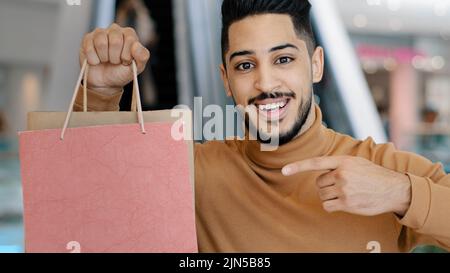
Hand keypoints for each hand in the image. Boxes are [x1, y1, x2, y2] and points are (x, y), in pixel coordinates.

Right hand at [79, 23, 149, 94]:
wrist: (105, 83)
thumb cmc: (121, 72)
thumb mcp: (137, 68)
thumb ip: (142, 56)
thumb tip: (136, 45)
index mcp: (129, 34)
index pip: (130, 40)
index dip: (127, 55)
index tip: (125, 61)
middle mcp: (115, 30)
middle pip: (115, 41)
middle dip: (115, 57)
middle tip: (115, 62)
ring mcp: (100, 33)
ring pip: (101, 43)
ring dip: (104, 58)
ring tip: (106, 60)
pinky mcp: (87, 39)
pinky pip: (89, 48)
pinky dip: (93, 60)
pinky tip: (96, 61)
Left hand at [282, 156, 411, 216]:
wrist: (393, 189)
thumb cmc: (373, 175)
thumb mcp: (356, 162)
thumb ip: (338, 164)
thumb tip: (320, 169)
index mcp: (342, 161)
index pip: (315, 162)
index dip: (298, 167)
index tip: (283, 170)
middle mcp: (341, 174)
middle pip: (318, 183)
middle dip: (326, 185)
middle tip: (341, 185)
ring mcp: (344, 189)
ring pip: (322, 195)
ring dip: (329, 196)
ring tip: (346, 193)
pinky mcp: (347, 203)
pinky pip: (327, 206)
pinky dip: (331, 206)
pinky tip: (344, 202)